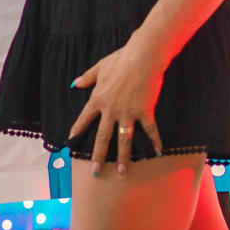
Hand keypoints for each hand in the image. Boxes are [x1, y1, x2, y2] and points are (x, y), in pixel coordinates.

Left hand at [69, 37, 163, 176]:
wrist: (142, 57)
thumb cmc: (121, 59)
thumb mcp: (100, 67)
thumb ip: (87, 77)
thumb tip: (75, 83)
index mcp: (98, 99)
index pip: (85, 117)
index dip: (78, 128)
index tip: (71, 140)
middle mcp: (111, 110)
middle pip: (102, 137)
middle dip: (98, 156)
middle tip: (95, 172)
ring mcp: (128, 113)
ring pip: (124, 140)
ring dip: (123, 157)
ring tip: (121, 172)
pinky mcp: (145, 111)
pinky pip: (150, 130)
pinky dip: (155, 141)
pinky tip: (158, 152)